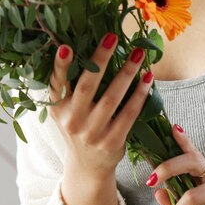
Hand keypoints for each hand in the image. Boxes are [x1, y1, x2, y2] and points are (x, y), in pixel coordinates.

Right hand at [48, 33, 153, 178]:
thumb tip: (78, 46)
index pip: (56, 84)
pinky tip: (147, 79)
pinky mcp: (112, 142)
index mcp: (58, 109)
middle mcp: (72, 121)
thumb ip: (66, 86)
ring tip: (139, 54)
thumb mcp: (63, 110)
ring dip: (127, 73)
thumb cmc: (77, 127)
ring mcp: (92, 133)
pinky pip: (129, 114)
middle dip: (100, 60)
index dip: (60, 66)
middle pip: (87, 86)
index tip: (65, 47)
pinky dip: (139, 95)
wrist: (87, 168)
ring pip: (112, 98)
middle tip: (112, 37)